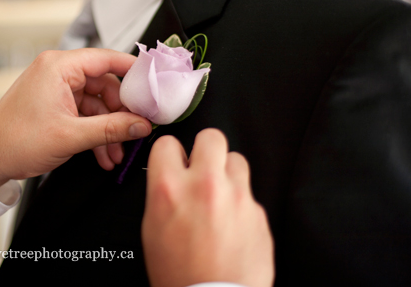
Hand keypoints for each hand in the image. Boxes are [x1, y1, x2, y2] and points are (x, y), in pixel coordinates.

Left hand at [0, 49, 151, 192]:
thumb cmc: (15, 141)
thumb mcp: (71, 136)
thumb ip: (112, 129)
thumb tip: (141, 124)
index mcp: (58, 66)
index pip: (107, 58)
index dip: (134, 71)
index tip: (153, 85)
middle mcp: (57, 71)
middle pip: (104, 84)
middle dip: (121, 112)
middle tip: (137, 129)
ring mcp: (55, 88)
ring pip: (96, 102)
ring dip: (109, 128)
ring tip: (117, 152)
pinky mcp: (54, 103)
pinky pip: (84, 113)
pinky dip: (95, 131)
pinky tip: (103, 153)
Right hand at [142, 129, 273, 286]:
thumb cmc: (179, 275)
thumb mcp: (152, 228)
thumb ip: (162, 193)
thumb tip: (171, 177)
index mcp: (169, 189)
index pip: (168, 143)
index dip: (170, 154)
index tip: (175, 162)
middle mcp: (204, 186)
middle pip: (211, 137)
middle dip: (205, 150)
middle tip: (202, 166)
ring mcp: (236, 197)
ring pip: (236, 160)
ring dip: (227, 174)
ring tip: (220, 196)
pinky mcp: (258, 212)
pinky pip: (250, 194)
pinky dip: (241, 204)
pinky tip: (232, 224)